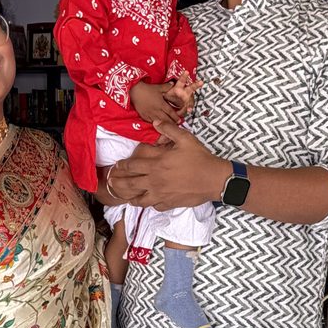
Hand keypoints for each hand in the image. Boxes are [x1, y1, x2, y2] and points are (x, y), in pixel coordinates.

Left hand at [110, 118, 228, 211]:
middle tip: (113, 181)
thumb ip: (168, 129)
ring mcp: (161, 194)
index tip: (116, 166)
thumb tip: (156, 121)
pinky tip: (149, 200)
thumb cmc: (200, 158)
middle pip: (130, 184)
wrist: (214, 179)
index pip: (131, 166)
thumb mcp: (185, 138)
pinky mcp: (169, 203)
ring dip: (130, 197)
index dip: (121, 166)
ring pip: (139, 199)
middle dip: (119, 182)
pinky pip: (154, 206)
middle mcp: (155, 181)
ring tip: (126, 195)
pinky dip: (149, 203)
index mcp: (156, 164)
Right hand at [129, 80, 181, 126]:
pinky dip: (155, 125)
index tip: (180, 120)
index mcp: (161, 104)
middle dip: (172, 123)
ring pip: (159, 122)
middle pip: (166, 119)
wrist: (134, 91)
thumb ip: (167, 87)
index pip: (170, 112)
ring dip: (164, 125)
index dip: (176, 117)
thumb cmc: (146, 89)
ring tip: (168, 128)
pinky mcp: (144, 116)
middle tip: (176, 126)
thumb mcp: (158, 87)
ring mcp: (150, 114)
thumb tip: (173, 84)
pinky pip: (151, 122)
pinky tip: (158, 126)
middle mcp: (156, 110)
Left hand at [165, 73, 201, 114]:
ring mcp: (188, 98)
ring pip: (191, 100)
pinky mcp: (187, 105)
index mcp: (178, 87)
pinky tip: (188, 111)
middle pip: (191, 88)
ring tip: (188, 109)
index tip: (186, 71)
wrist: (170, 103)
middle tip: (201, 82)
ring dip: (190, 104)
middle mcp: (185, 92)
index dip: (184, 76)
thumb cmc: (168, 95)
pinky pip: (188, 107)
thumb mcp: (164, 91)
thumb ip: (165, 89)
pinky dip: (187, 109)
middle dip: (196, 85)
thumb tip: (163, 86)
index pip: (182, 81)